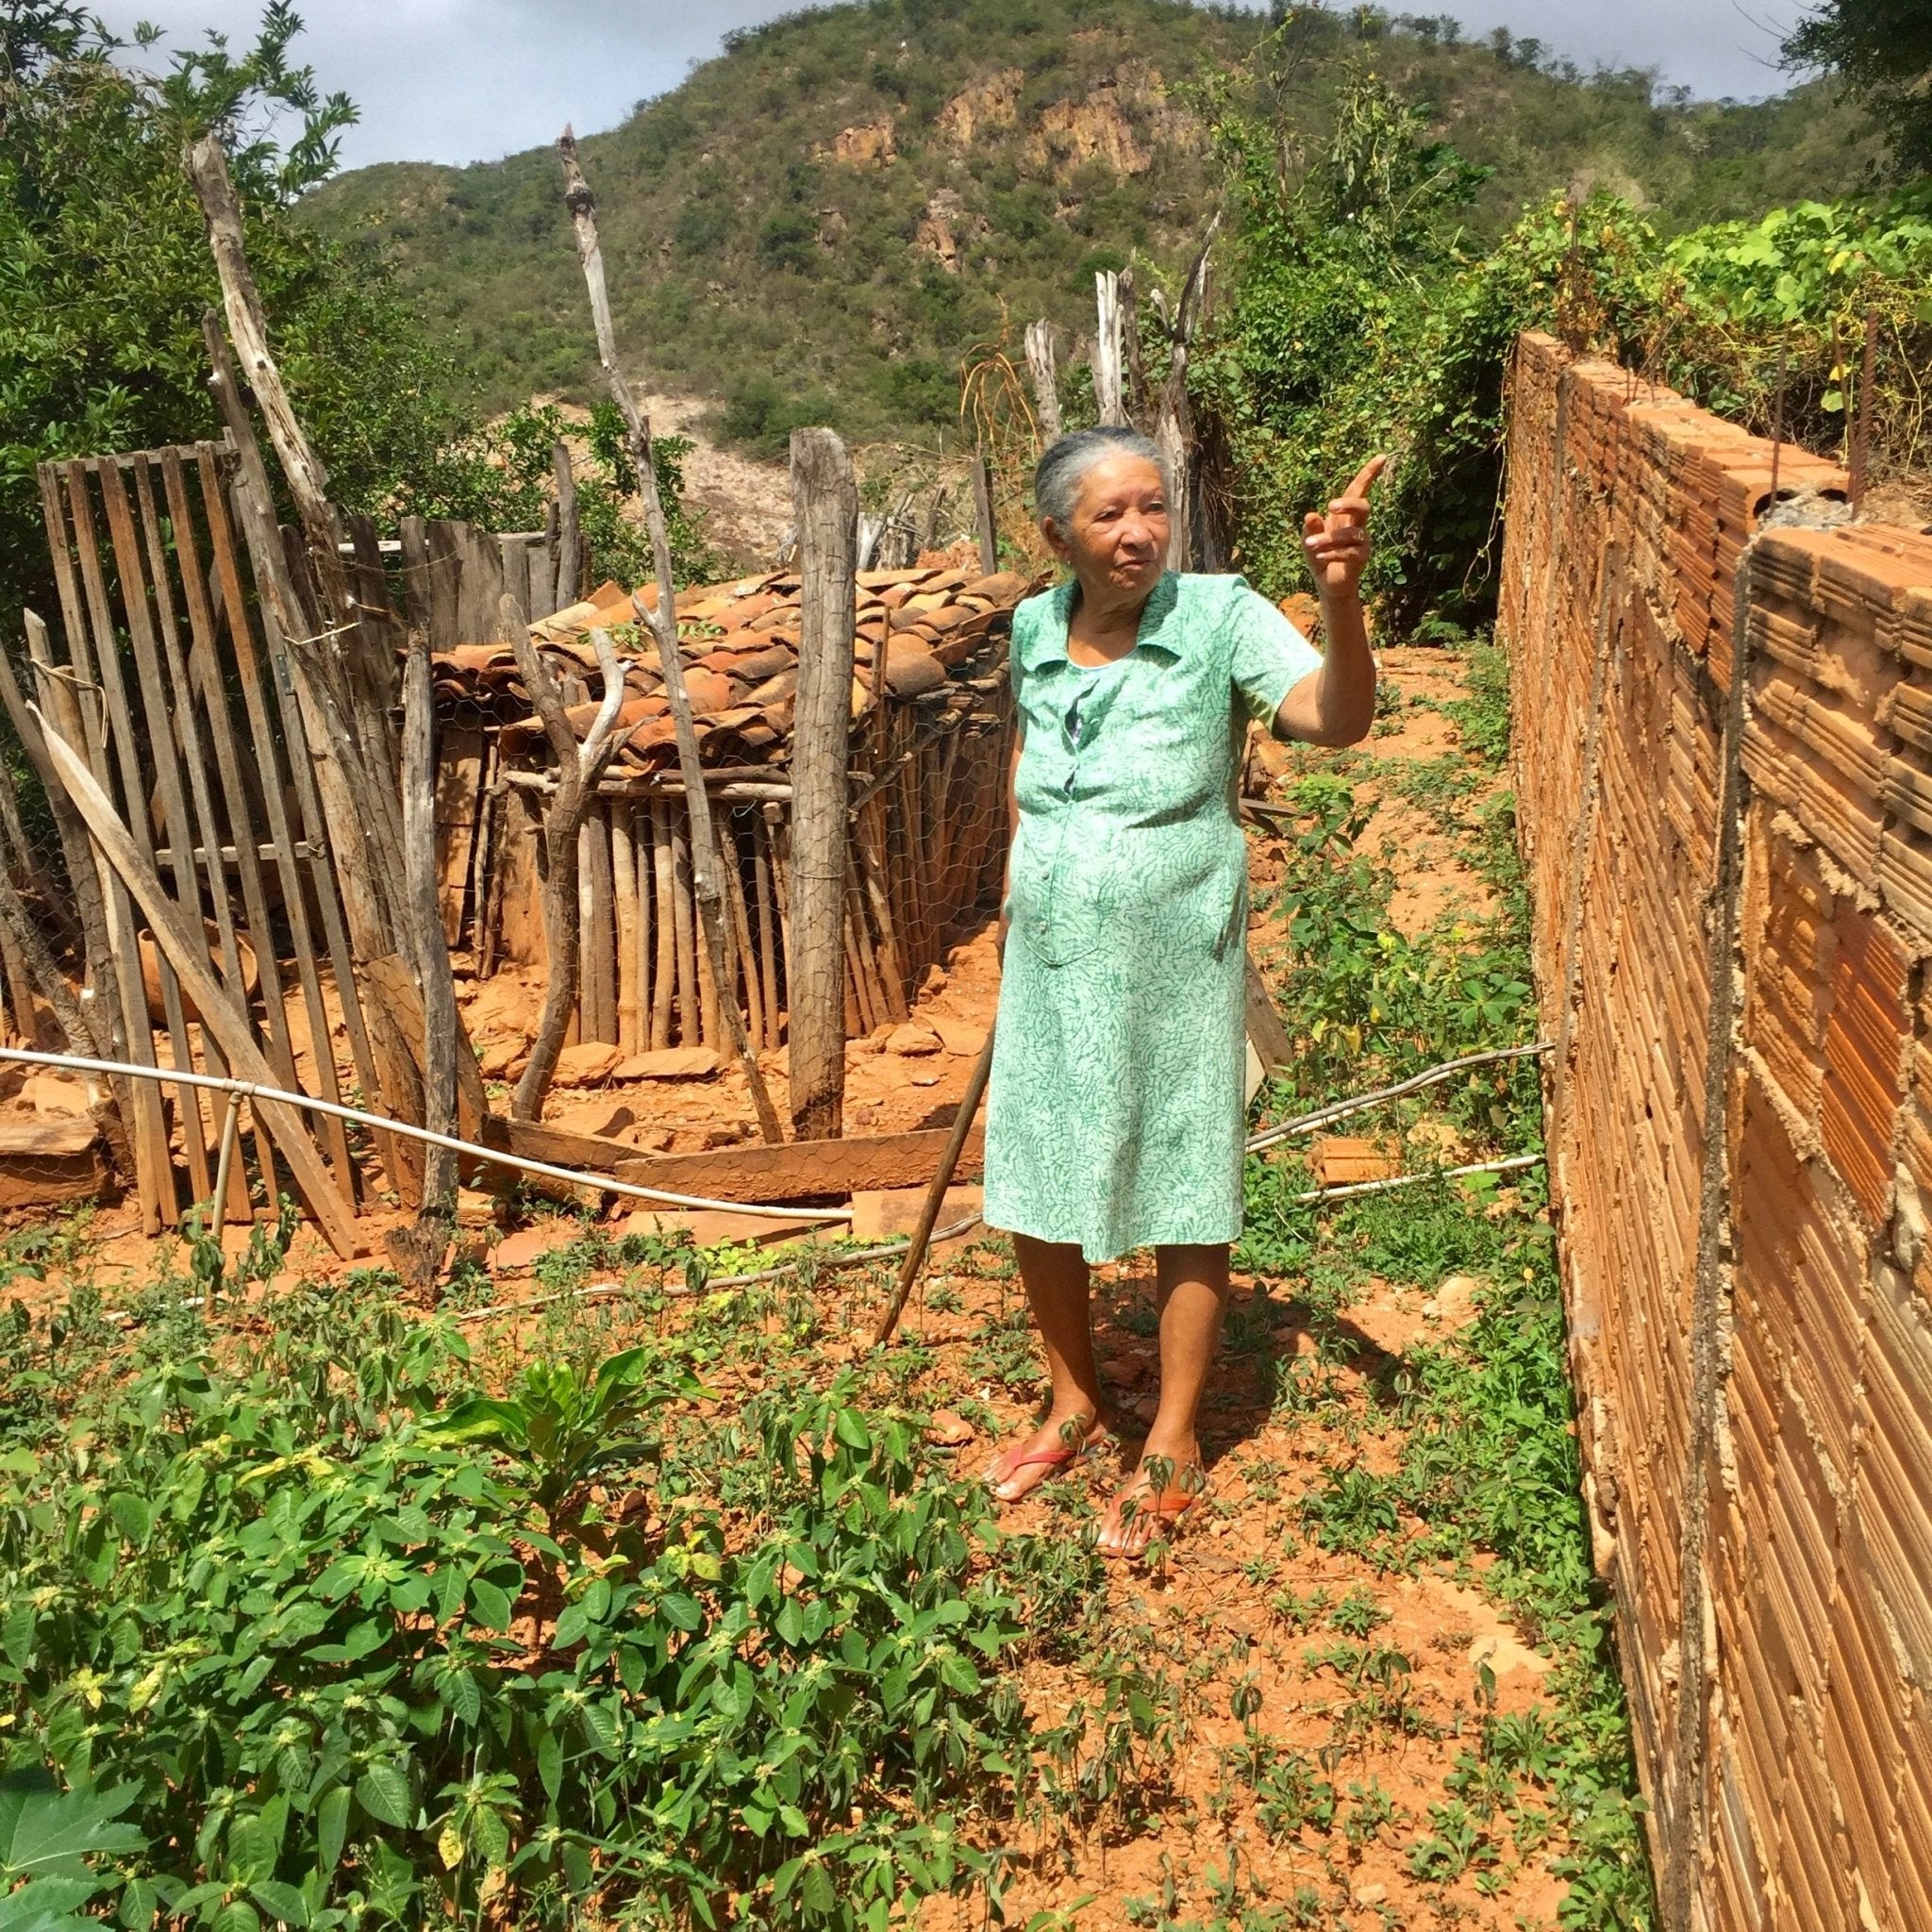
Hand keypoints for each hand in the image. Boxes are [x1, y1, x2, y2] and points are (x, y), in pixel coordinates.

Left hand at [1303, 454, 1387, 594]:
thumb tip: (1311, 514)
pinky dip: (1331, 554)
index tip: (1381, 457)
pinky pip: (1349, 553)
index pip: (1358, 490)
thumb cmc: (1320, 556)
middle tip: (1331, 506)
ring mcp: (1362, 543)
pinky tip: (1319, 558)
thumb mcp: (1309, 541)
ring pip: (1351, 534)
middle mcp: (1357, 526)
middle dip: (1349, 504)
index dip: (1369, 474)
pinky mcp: (1360, 559)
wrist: (1327, 584)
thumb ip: (1311, 528)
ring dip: (1328, 539)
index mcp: (1345, 516)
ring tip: (1310, 545)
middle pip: (1363, 507)